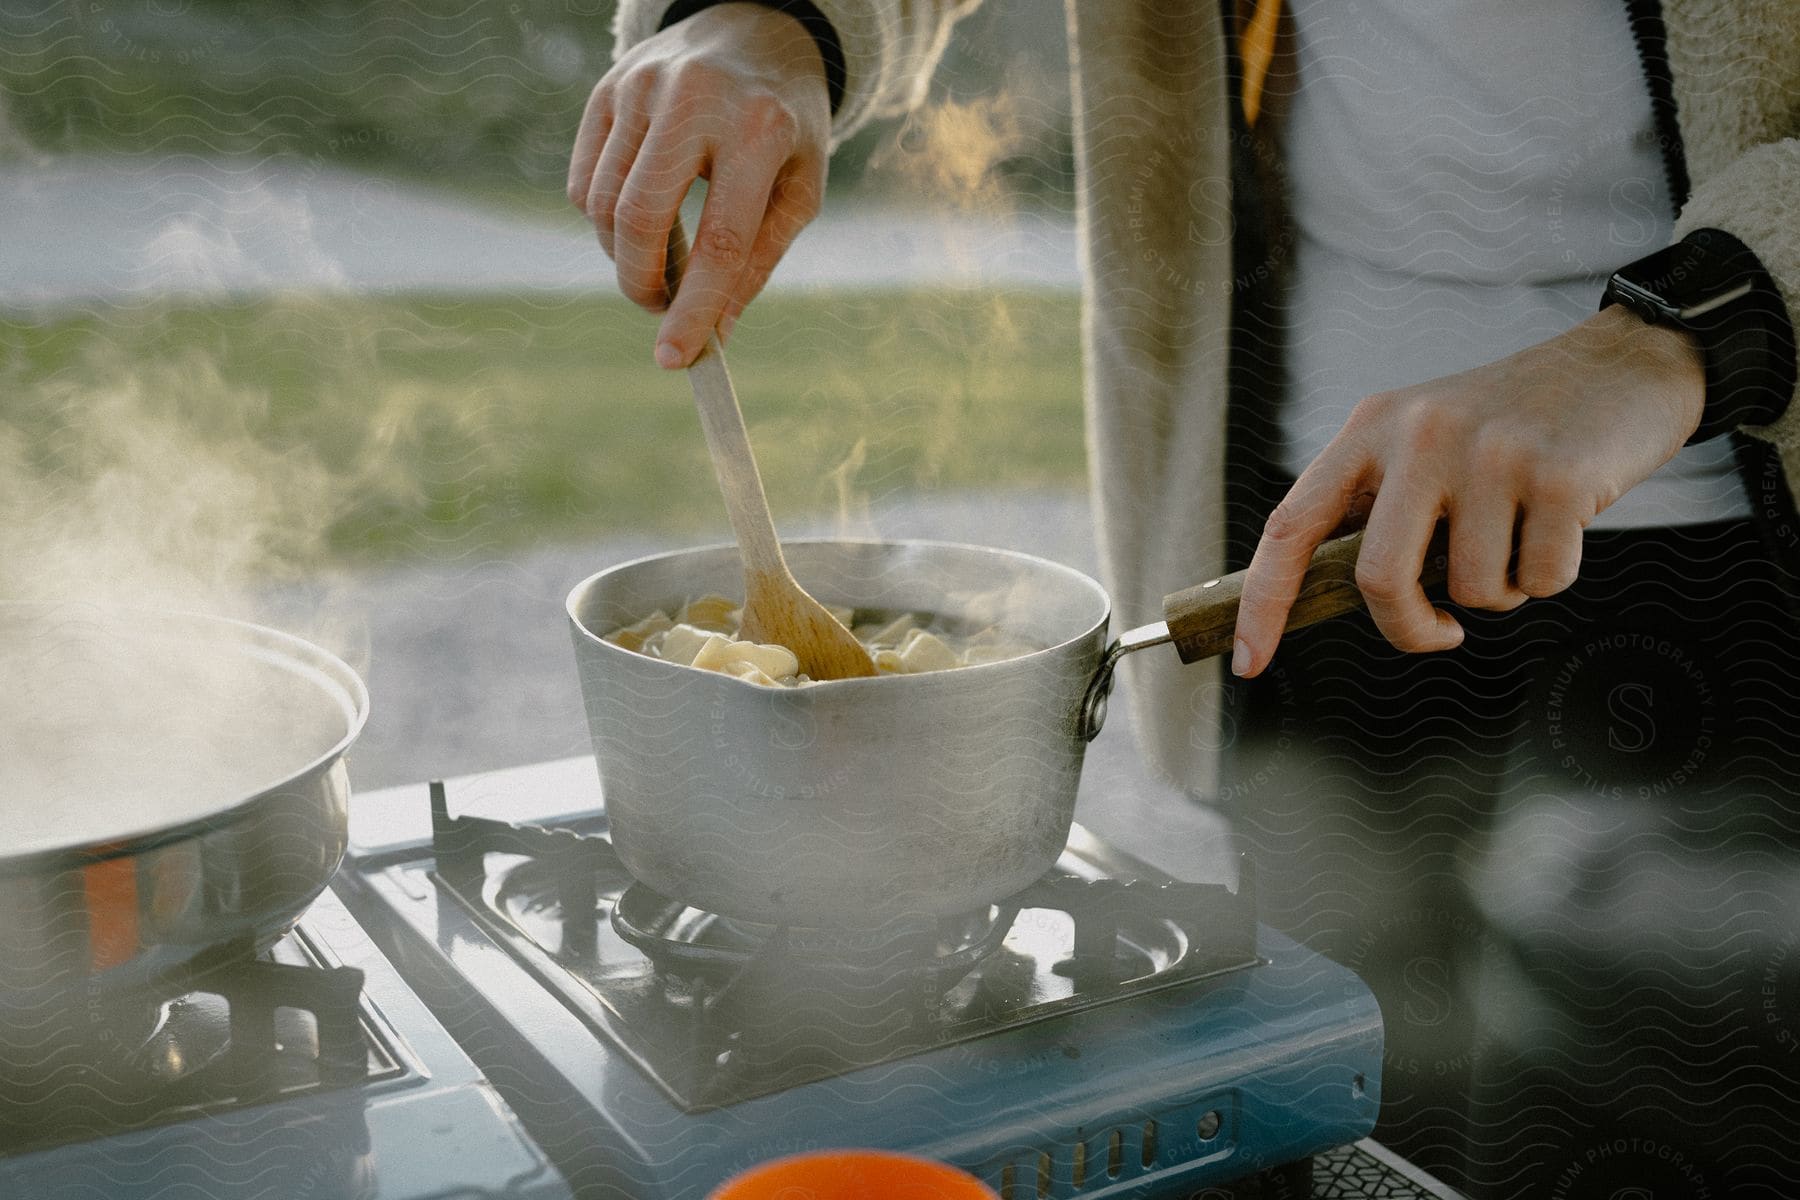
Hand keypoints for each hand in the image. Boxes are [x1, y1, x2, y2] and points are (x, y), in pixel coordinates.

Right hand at [567, 2, 829, 366]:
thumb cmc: (783, 125)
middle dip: (643, 286)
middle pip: (641, 221)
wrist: (753, 32)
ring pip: (602, 207)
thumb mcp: (799, 189)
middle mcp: (694, 100)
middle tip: (662, 308)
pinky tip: (641, 214)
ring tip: (663, 255)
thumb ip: (758, 262)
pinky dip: (604, 221)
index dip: (695, 308)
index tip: (675, 359)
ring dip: (625, 255)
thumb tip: (713, 333)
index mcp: (758, 129)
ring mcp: (641, 88)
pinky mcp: (606, 91)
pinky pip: (583, 183)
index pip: (720, 240)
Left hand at [1232, 306, 1705, 676]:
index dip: (1263, 602)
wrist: (1622, 365)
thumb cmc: (1513, 425)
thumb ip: (1377, 506)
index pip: (1290, 525)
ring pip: (1471, 591)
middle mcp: (1419, 434)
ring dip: (1499, 591)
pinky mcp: (1557, 476)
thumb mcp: (1423, 441)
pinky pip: (1538, 582)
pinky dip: (1549, 577)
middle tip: (1439, 632)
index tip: (1248, 660)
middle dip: (1407, 628)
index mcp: (1370, 429)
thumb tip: (1325, 593)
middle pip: (1378, 578)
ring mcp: (1489, 453)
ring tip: (1518, 533)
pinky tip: (1562, 523)